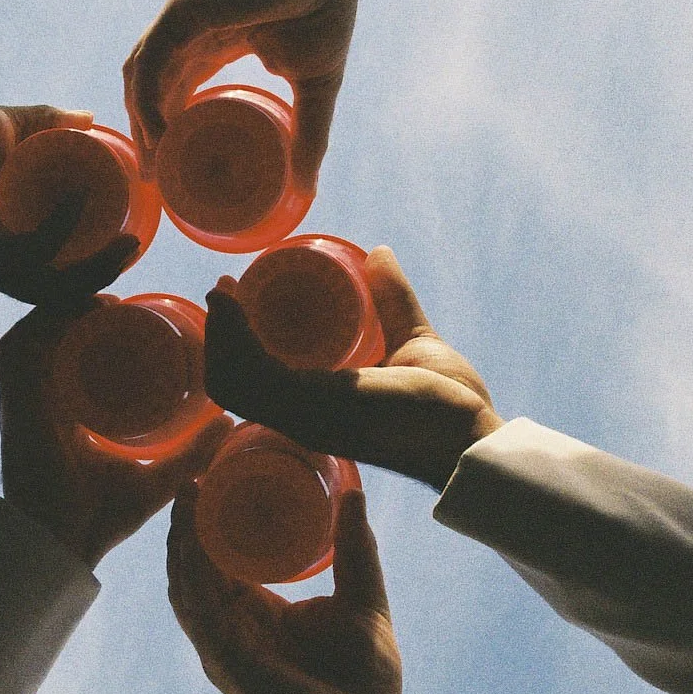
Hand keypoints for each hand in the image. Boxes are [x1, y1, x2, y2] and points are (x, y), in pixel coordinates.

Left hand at [0, 90, 136, 305]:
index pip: (44, 277)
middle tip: (132, 248)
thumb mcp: (9, 126)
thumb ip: (46, 124)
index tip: (123, 255)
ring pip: (47, 286)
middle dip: (98, 277)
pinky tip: (78, 197)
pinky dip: (62, 228)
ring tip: (126, 242)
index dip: (85, 276)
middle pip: (52, 291)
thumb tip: (87, 118)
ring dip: (92, 270)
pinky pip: (32, 252)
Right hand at [0, 302, 232, 567]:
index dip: (89, 324)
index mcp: (65, 412)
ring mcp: (23, 400)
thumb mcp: (158, 478)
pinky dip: (42, 324)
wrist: (64, 545)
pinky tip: (77, 311)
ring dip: (63, 309)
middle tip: (120, 299)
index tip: (127, 311)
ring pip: (33, 333)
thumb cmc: (101, 519)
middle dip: (78, 305)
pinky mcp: (15, 404)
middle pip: (51, 334)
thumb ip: (191, 453)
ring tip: (105, 299)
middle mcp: (40, 400)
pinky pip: (18, 349)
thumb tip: (229, 424)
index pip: (69, 354)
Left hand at [124, 0, 370, 186]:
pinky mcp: (179, 13)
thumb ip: (308, 135)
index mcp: (214, 44)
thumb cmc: (323, 8)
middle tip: (153, 177)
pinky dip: (146, 100)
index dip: (169, 128)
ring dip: (140, 122)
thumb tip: (308, 189)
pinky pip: (149, 63)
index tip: (170, 169)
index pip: (177, 90)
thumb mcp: (314, 87)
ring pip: (141, 77)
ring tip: (152, 164)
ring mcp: (180, 21)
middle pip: (151, 88)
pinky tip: (157, 135)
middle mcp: (189, 33)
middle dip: (146, 134)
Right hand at [169, 485, 420, 693]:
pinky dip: (192, 575)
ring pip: (186, 585)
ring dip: (182, 539)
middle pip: (193, 567)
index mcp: (255, 614)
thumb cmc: (365, 683)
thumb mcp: (363, 600)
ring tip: (187, 494)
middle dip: (187, 521)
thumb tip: (355, 492)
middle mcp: (230, 630)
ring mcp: (224, 649)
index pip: (218, 558)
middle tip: (194, 472)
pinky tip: (191, 542)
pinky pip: (199, 613)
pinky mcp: (228, 664)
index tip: (214, 471)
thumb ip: (356, 550)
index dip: (210, 518)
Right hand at [203, 246, 502, 487]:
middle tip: (222, 290)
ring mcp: (306, 417)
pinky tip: (232, 309)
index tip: (230, 299)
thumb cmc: (449, 405)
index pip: (251, 386)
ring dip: (221, 334)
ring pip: (233, 380)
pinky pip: (256, 377)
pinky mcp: (316, 408)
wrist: (474, 439)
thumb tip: (379, 253)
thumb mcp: (412, 340)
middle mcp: (303, 418)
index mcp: (318, 409)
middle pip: (231, 384)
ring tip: (222, 293)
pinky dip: (235, 341)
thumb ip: (394, 302)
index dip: (230, 346)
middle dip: (218, 337)